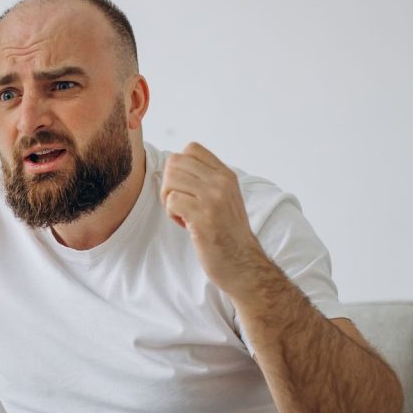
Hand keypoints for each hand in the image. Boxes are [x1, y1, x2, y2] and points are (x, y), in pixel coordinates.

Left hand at [160, 141, 269, 296]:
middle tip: (180, 203)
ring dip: (169, 199)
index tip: (187, 188)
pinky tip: (186, 225)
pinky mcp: (203, 217)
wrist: (243, 263)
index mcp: (226, 175)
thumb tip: (176, 164)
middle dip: (169, 183)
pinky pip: (172, 201)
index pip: (191, 148)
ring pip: (170, 180)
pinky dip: (172, 214)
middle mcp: (221, 182)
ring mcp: (213, 199)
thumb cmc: (227, 233)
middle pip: (175, 162)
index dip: (180, 167)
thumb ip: (207, 179)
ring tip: (184, 214)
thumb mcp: (225, 197)